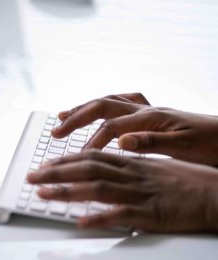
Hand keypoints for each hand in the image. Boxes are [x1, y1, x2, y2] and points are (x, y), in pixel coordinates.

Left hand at [27, 150, 217, 232]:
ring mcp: (141, 193)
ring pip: (98, 188)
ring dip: (68, 191)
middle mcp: (132, 174)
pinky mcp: (153, 214)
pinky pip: (122, 216)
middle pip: (87, 168)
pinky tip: (81, 223)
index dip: (64, 160)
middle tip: (32, 176)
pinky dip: (100, 218)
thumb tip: (102, 170)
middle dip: (56, 172)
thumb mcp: (154, 166)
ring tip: (44, 194)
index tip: (44, 164)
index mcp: (132, 161)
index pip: (90, 156)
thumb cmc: (187, 180)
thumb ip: (127, 167)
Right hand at [52, 93, 217, 165]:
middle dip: (76, 116)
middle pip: (102, 105)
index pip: (111, 126)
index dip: (92, 141)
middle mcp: (147, 110)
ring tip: (65, 115)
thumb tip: (121, 141)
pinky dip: (104, 109)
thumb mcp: (186, 146)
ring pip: (109, 101)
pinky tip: (99, 116)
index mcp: (152, 117)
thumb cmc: (214, 143)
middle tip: (57, 130)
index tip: (78, 158)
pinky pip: (121, 106)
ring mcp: (149, 111)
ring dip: (85, 108)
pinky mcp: (152, 117)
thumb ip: (153, 142)